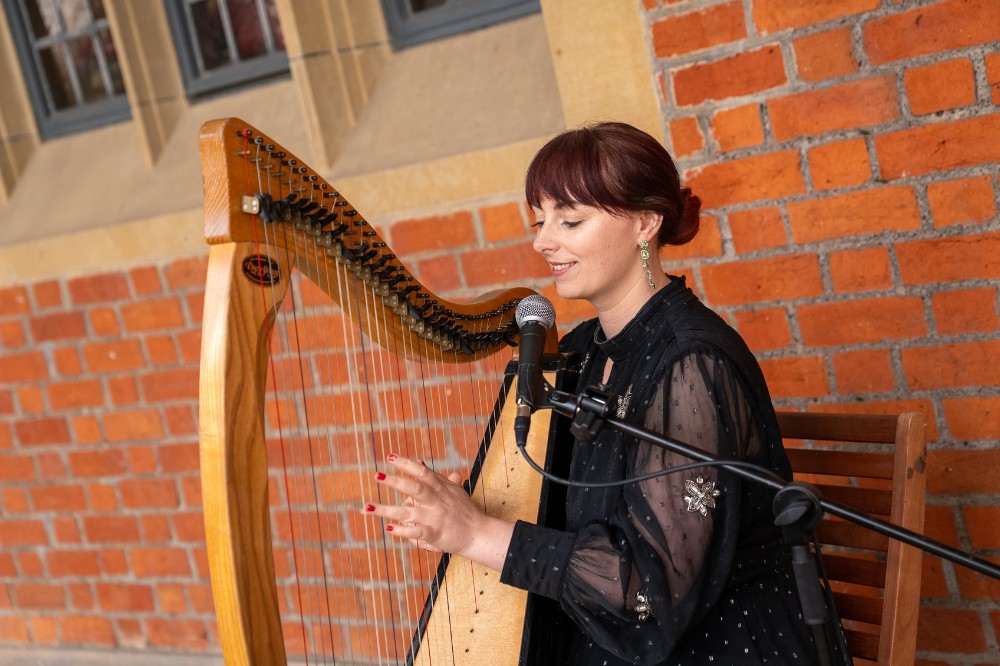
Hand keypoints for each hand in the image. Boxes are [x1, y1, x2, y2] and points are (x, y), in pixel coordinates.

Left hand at [364, 454, 513, 570]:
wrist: (478, 533)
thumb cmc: (464, 509)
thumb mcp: (452, 489)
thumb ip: (434, 477)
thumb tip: (419, 461)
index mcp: (440, 488)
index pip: (422, 472)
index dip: (406, 464)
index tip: (390, 457)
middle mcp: (436, 501)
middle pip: (414, 488)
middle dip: (395, 481)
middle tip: (376, 475)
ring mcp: (434, 518)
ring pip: (408, 512)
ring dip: (386, 510)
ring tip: (367, 507)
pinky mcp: (434, 534)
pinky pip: (416, 532)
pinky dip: (402, 531)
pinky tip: (389, 528)